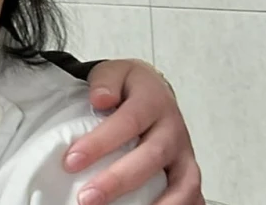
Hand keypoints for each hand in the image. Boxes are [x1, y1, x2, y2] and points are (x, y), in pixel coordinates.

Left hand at [64, 59, 203, 204]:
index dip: (100, 143)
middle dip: (119, 180)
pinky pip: (193, 198)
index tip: (71, 161)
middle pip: (152, 157)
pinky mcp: (188, 176)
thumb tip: (100, 98)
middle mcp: (173, 130)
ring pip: (181, 184)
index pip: (129, 121)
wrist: (155, 93)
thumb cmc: (129, 90)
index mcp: (153, 101)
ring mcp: (184, 155)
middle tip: (87, 198)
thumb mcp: (114, 73)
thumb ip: (105, 81)